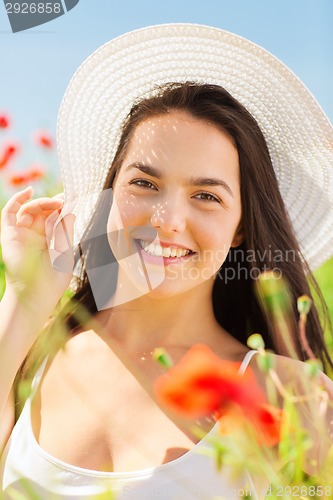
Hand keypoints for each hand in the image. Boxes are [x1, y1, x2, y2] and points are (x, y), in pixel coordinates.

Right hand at [0, 187, 74, 305]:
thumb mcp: (65, 252)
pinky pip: (10, 212)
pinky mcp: (9, 234)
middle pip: (42, 211)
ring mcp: (22, 233)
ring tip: (56, 202)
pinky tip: (29, 192)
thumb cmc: (54, 279)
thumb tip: (70, 212)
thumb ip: (65, 232)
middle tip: (65, 199)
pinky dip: (18, 200)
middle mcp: (35, 235)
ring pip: (29, 209)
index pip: (54, 217)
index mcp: (50, 240)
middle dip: (54, 203)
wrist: (37, 295)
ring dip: (42, 203)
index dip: (62, 206)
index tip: (73, 198)